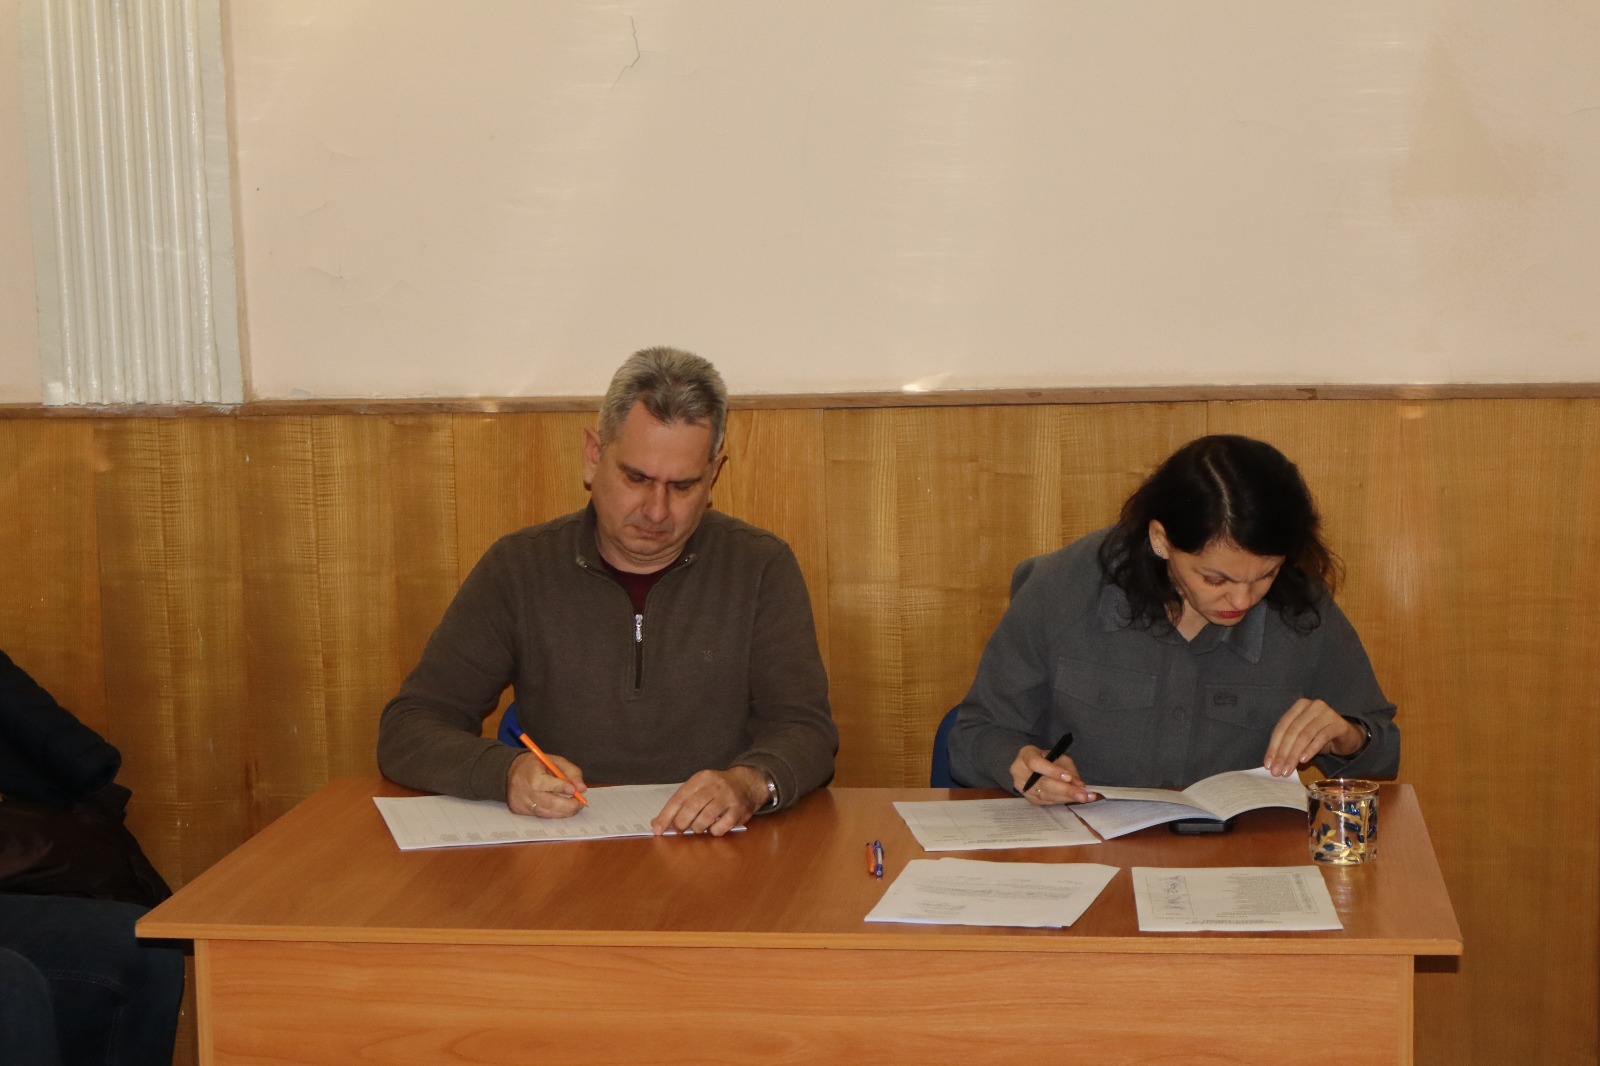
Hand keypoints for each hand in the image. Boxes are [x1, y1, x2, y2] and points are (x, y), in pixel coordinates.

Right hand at [506, 751, 587, 817]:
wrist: (509, 771)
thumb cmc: (536, 765)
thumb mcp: (555, 761)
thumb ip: (571, 772)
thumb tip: (582, 788)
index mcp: (531, 774)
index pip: (545, 783)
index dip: (561, 787)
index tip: (576, 790)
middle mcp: (525, 790)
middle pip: (548, 803)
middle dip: (568, 806)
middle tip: (580, 803)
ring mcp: (521, 802)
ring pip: (546, 813)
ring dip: (563, 812)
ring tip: (574, 807)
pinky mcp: (519, 810)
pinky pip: (540, 815)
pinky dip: (553, 814)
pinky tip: (560, 809)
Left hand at [651, 766, 767, 836]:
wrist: (748, 782)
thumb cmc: (717, 789)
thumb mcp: (699, 788)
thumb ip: (680, 803)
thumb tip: (656, 823)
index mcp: (701, 778)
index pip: (679, 798)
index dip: (666, 815)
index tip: (657, 829)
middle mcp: (715, 786)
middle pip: (691, 807)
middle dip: (681, 823)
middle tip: (680, 829)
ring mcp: (728, 798)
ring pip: (706, 818)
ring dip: (697, 828)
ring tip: (698, 828)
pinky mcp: (739, 810)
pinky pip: (722, 826)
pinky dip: (713, 831)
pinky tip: (713, 828)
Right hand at [1009, 745, 1096, 804]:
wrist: (1033, 768)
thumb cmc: (1047, 759)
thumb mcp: (1058, 757)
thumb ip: (1068, 769)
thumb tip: (1079, 785)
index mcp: (1025, 755)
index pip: (1036, 763)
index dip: (1052, 771)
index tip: (1069, 778)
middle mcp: (1020, 771)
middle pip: (1043, 783)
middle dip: (1066, 790)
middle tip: (1083, 794)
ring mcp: (1023, 787)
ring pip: (1046, 795)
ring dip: (1067, 797)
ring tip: (1084, 797)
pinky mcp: (1029, 798)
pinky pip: (1047, 802)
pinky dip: (1062, 801)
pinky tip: (1074, 800)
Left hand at [1263, 698, 1364, 776]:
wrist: (1347, 737)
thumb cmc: (1320, 737)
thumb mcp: (1302, 739)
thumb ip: (1288, 745)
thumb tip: (1271, 764)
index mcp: (1298, 706)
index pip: (1281, 727)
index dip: (1273, 747)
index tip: (1268, 765)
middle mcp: (1311, 706)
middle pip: (1292, 732)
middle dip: (1282, 754)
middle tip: (1277, 771)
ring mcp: (1326, 713)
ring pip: (1305, 735)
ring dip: (1294, 755)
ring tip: (1287, 770)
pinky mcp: (1338, 723)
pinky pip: (1321, 737)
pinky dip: (1310, 750)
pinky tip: (1303, 761)